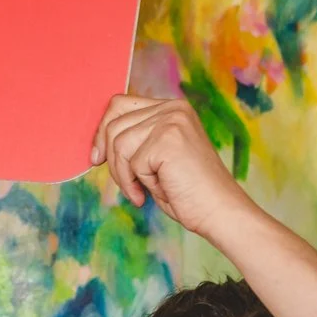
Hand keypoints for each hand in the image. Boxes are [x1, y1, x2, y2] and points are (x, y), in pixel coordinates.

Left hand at [92, 94, 250, 244]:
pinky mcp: (168, 140)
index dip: (102, 132)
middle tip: (127, 185)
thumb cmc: (189, 192)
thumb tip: (99, 145)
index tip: (97, 158)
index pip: (120, 105)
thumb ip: (137, 141)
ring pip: (119, 144)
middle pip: (114, 123)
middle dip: (112, 160)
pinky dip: (137, 184)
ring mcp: (172, 121)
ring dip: (124, 176)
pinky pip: (131, 162)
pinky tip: (155, 193)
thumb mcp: (158, 159)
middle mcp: (173, 108)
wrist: (219, 211)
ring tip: (142, 192)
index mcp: (172, 108)